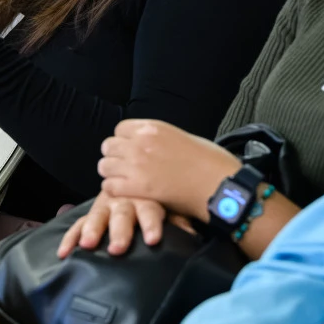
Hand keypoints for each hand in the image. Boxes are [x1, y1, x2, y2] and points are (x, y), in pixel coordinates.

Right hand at [57, 192, 193, 257]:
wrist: (140, 168)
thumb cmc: (159, 194)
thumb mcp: (170, 202)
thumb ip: (179, 216)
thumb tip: (192, 233)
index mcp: (146, 196)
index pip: (149, 210)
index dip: (151, 224)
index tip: (153, 239)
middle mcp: (124, 199)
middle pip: (121, 214)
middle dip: (119, 231)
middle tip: (117, 248)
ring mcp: (106, 203)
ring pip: (98, 215)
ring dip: (92, 229)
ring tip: (87, 244)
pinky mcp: (94, 209)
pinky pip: (78, 222)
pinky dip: (71, 236)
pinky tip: (64, 252)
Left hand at [98, 120, 240, 222]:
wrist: (219, 184)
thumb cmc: (210, 162)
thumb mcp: (182, 137)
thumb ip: (160, 139)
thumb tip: (151, 145)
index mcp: (152, 128)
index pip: (120, 130)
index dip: (123, 142)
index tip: (129, 152)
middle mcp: (141, 143)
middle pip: (108, 146)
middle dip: (114, 157)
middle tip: (124, 169)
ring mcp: (137, 165)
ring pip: (104, 166)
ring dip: (112, 174)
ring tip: (125, 183)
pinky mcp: (138, 188)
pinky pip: (109, 187)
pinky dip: (115, 191)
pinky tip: (127, 195)